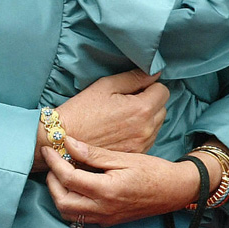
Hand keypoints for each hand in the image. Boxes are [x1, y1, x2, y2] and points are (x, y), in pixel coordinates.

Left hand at [43, 136, 198, 227]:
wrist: (175, 191)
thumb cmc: (153, 171)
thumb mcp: (123, 157)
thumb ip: (93, 153)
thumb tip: (67, 142)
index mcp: (107, 191)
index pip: (68, 178)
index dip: (53, 162)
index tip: (48, 148)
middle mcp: (103, 209)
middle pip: (62, 201)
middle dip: (52, 181)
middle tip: (53, 162)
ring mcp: (105, 218)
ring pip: (69, 213)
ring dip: (59, 194)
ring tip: (62, 173)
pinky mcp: (108, 222)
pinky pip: (80, 217)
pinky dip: (70, 203)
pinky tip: (75, 185)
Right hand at [51, 69, 167, 162]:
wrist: (65, 140)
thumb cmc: (82, 110)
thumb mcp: (105, 86)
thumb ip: (133, 78)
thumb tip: (153, 73)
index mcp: (141, 108)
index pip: (163, 91)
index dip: (149, 85)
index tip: (135, 87)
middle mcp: (146, 128)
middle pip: (162, 108)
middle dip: (149, 101)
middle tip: (126, 100)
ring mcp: (142, 144)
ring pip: (157, 124)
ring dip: (147, 118)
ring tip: (122, 116)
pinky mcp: (136, 154)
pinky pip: (148, 139)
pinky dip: (140, 132)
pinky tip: (122, 129)